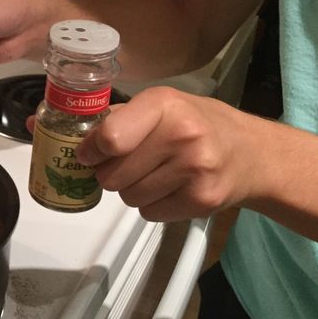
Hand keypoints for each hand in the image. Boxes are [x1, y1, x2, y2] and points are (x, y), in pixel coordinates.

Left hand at [76, 87, 263, 221]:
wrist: (253, 153)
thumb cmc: (198, 125)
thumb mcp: (161, 106)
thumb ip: (116, 118)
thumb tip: (64, 136)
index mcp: (164, 104)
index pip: (110, 138)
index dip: (91, 151)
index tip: (90, 154)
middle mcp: (182, 134)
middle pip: (112, 175)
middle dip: (111, 173)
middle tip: (130, 164)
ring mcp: (195, 169)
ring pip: (128, 197)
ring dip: (132, 190)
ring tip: (155, 174)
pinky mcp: (202, 200)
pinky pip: (149, 213)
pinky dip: (152, 205)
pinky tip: (171, 188)